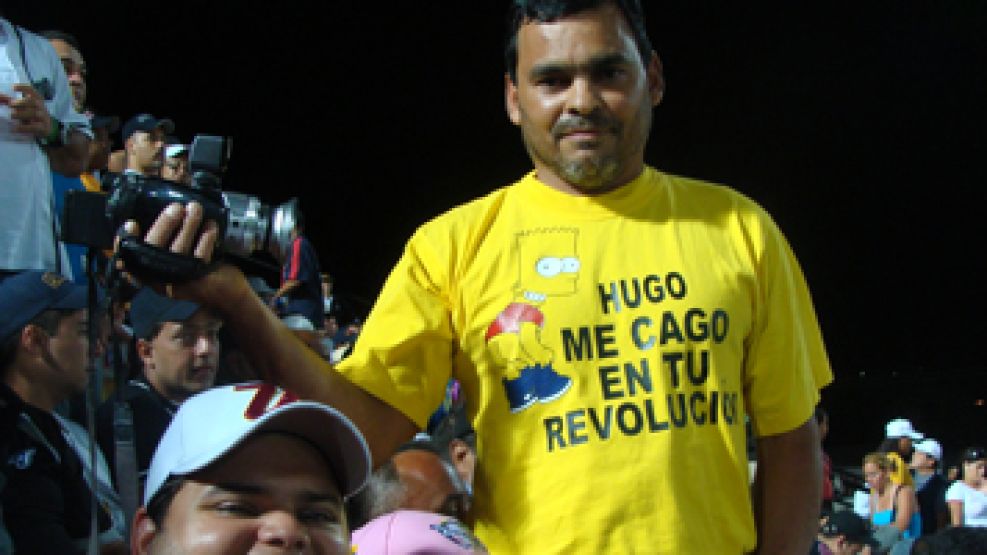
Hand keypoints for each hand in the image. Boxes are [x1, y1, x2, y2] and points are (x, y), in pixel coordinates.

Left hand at [0, 84, 52, 137]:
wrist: (48, 130)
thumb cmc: (32, 116)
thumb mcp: (26, 108)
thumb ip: (15, 103)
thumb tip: (2, 98)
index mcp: (37, 100)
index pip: (31, 90)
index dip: (23, 88)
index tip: (13, 88)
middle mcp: (41, 107)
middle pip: (32, 101)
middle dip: (20, 102)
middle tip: (10, 105)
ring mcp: (44, 118)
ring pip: (34, 113)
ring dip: (21, 114)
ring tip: (12, 116)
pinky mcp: (44, 128)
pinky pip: (35, 127)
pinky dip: (24, 128)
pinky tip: (15, 129)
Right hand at [116, 201, 248, 308]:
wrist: (227, 297)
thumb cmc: (199, 272)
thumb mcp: (177, 262)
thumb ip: (167, 245)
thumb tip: (166, 215)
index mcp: (151, 276)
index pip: (131, 259)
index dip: (126, 242)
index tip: (131, 224)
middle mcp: (161, 281)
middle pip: (154, 250)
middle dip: (164, 224)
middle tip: (176, 207)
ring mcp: (180, 282)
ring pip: (179, 250)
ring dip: (188, 225)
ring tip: (195, 208)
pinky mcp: (200, 282)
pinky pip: (200, 256)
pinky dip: (206, 238)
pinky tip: (211, 226)